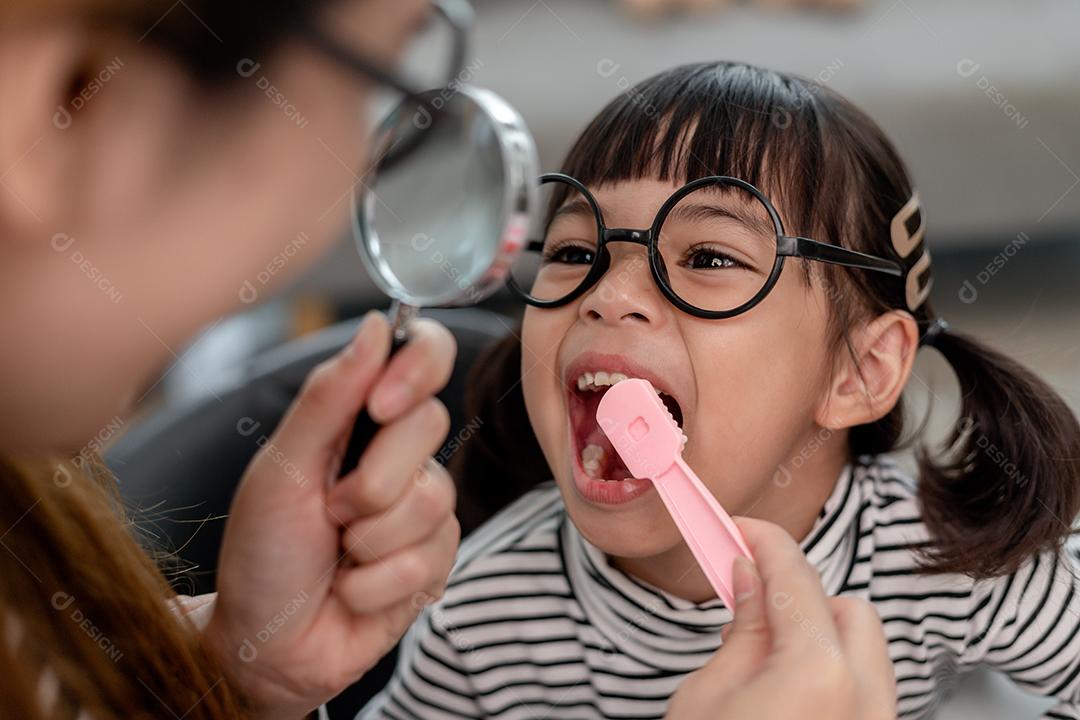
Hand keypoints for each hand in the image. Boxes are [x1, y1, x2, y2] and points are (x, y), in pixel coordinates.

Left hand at [204, 311, 459, 719]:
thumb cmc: (262, 552)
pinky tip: (352, 589)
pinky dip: (376, 582)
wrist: (266, 645)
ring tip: (338, 554)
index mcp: (361, 419)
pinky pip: (430, 557)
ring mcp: (423, 509)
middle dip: (370, 480)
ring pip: (433, 499)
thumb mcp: (281, 469)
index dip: (418, 368)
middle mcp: (401, 456)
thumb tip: (376, 325)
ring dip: (368, 539)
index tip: (382, 404)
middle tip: (330, 510)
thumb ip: (328, 397)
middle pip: (431, 426)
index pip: (425, 356)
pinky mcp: (436, 561)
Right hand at [666, 517, 894, 719]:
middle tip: (750, 595)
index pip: (796, 580)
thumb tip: (748, 577)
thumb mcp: (707, 693)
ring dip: (819, 636)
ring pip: (864, 654)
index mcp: (819, 674)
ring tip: (763, 651)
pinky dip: (830, 675)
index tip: (741, 529)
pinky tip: (785, 685)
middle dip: (802, 595)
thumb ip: (742, 629)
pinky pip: (863, 692)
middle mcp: (864, 700)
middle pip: (848, 610)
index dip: (764, 542)